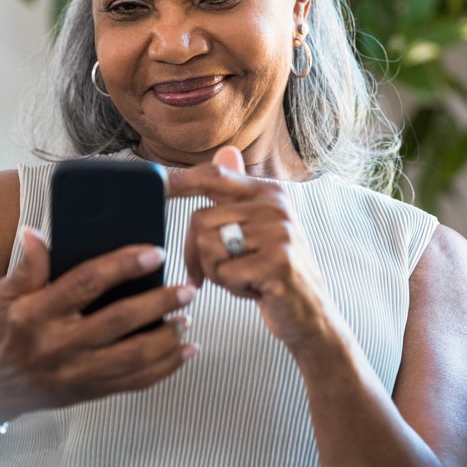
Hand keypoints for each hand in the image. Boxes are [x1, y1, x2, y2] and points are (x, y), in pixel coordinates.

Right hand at [0, 229, 196, 423]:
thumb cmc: (8, 330)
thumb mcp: (6, 294)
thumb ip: (27, 266)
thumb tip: (34, 233)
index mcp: (38, 313)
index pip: (85, 283)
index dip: (122, 266)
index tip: (155, 253)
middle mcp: (59, 344)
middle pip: (118, 321)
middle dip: (158, 303)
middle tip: (186, 288)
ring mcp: (77, 371)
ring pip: (132, 356)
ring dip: (167, 337)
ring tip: (188, 317)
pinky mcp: (91, 391)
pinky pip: (135, 382)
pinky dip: (166, 367)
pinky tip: (186, 351)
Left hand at [168, 146, 335, 351]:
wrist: (311, 314)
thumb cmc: (273, 273)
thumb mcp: (258, 229)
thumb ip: (237, 195)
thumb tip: (224, 152)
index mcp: (267, 193)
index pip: (214, 176)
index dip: (180, 180)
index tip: (156, 184)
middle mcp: (275, 206)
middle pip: (200, 219)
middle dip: (198, 254)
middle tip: (219, 271)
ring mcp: (278, 232)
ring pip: (208, 247)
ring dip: (217, 273)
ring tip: (244, 278)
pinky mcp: (277, 262)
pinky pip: (225, 272)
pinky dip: (232, 288)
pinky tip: (255, 290)